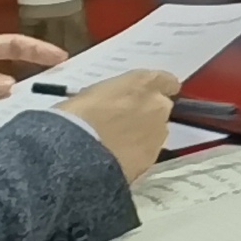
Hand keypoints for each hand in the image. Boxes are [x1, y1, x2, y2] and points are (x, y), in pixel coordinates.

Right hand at [54, 71, 177, 187]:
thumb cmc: (77, 115)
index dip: (160, 88)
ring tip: (116, 144)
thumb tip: (115, 103)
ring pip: (155, 132)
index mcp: (144, 83)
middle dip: (147, 114)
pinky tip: (116, 159)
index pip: (165, 81)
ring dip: (142, 135)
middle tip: (123, 123)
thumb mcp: (95, 93)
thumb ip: (116, 95)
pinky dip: (136, 154)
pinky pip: (146, 152)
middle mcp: (158, 105)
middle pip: (160, 108)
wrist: (74, 152)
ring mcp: (158, 133)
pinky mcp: (153, 158)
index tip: (150, 95)